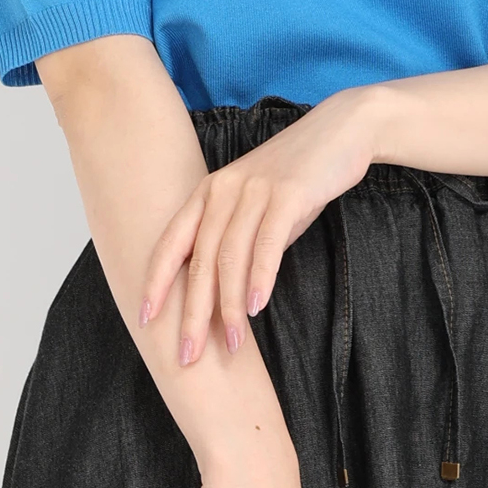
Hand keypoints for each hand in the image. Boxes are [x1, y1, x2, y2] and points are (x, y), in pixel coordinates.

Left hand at [140, 86, 378, 366]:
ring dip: (229, 307)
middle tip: (187, 355)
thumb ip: (238, 238)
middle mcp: (224, 189)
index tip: (145, 319)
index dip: (155, 282)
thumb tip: (227, 289)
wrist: (342, 131)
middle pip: (198, 260)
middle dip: (191, 313)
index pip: (171, 242)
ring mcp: (254, 190)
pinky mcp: (287, 193)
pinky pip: (267, 243)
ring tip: (231, 344)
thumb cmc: (299, 175)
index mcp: (209, 192)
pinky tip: (256, 308)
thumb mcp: (258, 204)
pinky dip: (259, 278)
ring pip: (230, 257)